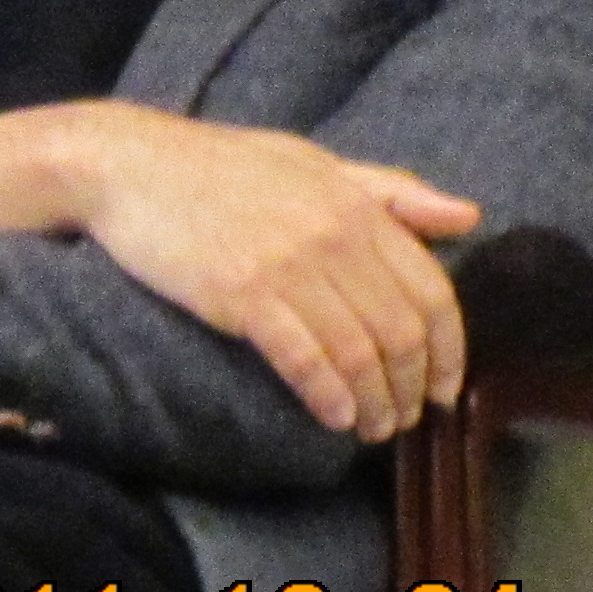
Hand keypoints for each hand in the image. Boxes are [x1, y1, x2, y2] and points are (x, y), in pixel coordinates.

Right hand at [0, 99, 479, 441]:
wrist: (124, 165)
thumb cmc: (217, 165)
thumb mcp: (310, 162)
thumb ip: (388, 191)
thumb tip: (468, 216)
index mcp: (355, 205)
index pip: (432, 292)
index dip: (449, 351)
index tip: (443, 389)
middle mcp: (333, 236)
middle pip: (400, 333)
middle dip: (410, 389)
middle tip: (401, 420)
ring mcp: (287, 266)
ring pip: (358, 354)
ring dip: (372, 404)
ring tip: (368, 428)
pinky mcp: (241, 294)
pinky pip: (304, 359)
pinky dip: (326, 396)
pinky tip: (331, 417)